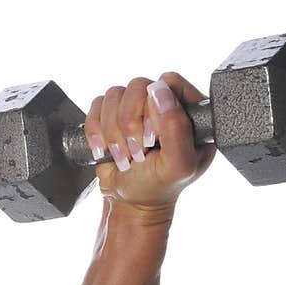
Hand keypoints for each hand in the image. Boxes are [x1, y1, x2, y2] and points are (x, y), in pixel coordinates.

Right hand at [83, 73, 216, 221]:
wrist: (129, 202)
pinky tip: (106, 151)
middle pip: (138, 86)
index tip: (153, 137)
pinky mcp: (112, 113)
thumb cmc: (158, 186)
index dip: (156, 106)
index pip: (170, 82)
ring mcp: (136, 108)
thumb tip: (159, 91)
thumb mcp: (177, 165)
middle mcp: (163, 105)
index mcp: (189, 113)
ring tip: (124, 156)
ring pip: (114, 94)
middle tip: (138, 152)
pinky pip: (96, 105)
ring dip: (113, 131)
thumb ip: (176, 129)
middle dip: (130, 123)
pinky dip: (96, 131)